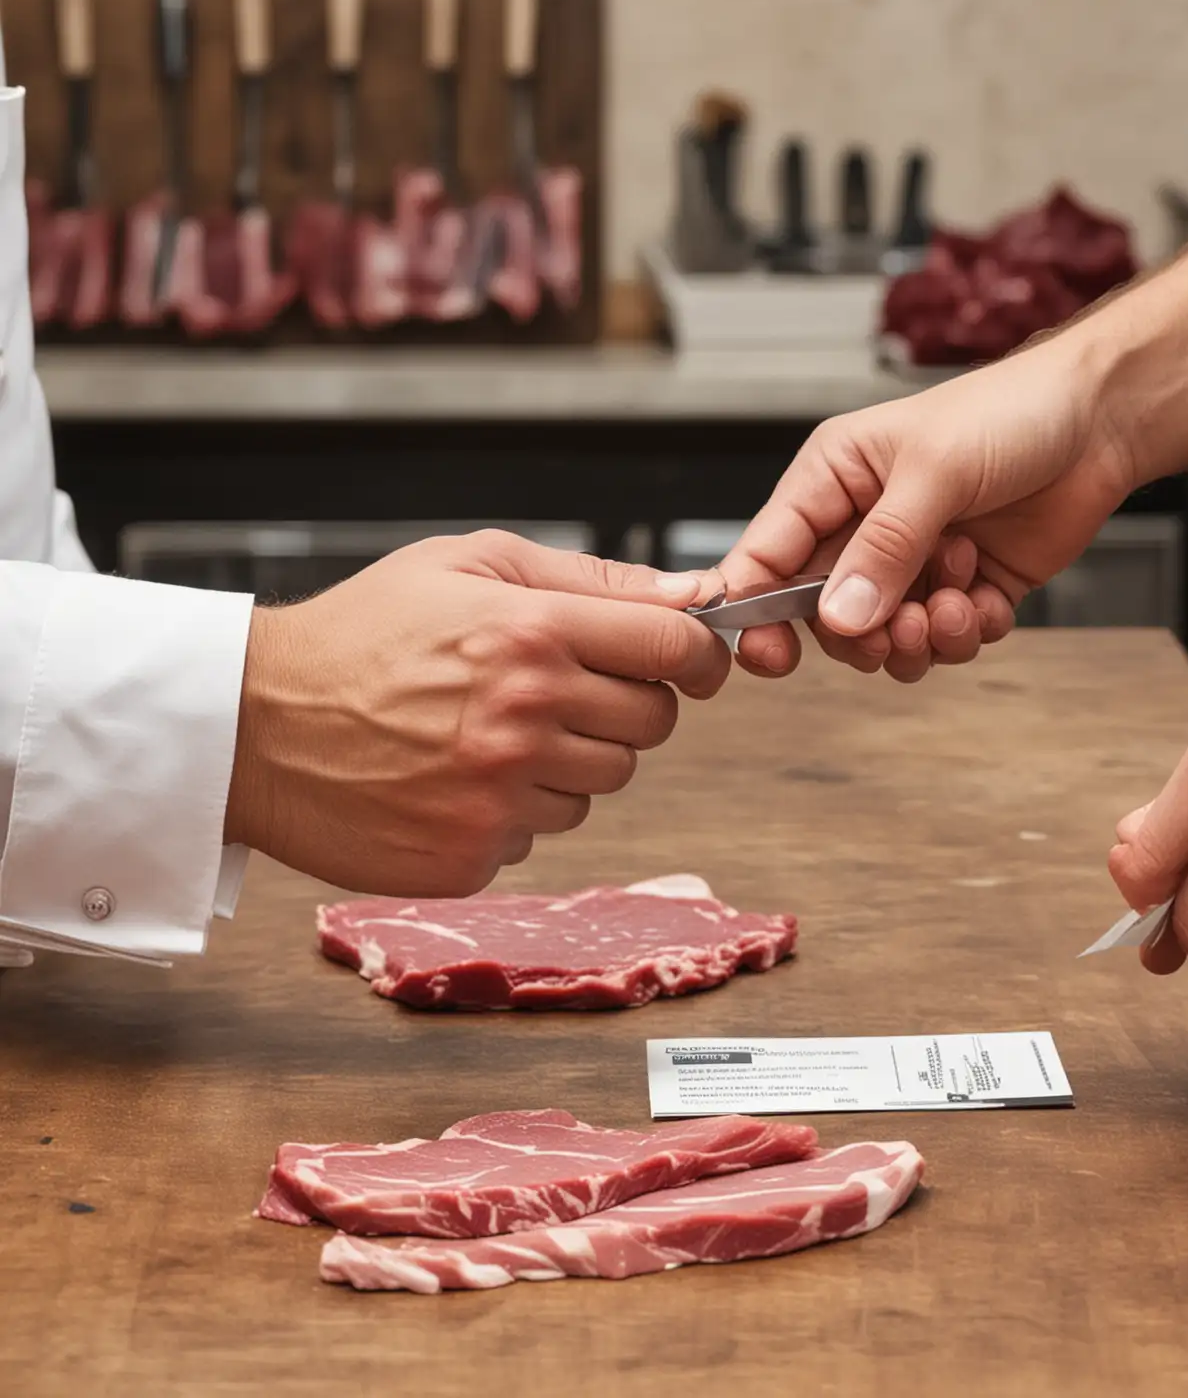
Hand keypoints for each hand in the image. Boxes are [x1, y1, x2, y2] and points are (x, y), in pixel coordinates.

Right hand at [224, 531, 727, 896]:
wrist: (254, 724)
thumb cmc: (363, 633)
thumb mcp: (466, 566)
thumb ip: (587, 578)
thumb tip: (690, 593)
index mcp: (533, 633)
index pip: (677, 649)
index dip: (700, 654)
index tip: (694, 661)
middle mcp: (526, 716)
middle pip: (653, 723)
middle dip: (625, 704)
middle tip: (562, 689)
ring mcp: (500, 794)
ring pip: (602, 785)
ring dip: (568, 762)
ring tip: (491, 732)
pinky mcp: (472, 854)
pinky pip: (541, 834)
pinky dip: (514, 811)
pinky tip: (456, 779)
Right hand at [716, 336, 1136, 681]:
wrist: (1101, 422)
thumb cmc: (1009, 414)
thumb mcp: (934, 471)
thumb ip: (884, 548)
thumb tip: (838, 619)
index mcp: (833, 480)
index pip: (768, 553)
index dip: (755, 607)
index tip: (767, 655)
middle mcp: (865, 526)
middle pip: (825, 616)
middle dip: (862, 634)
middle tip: (899, 625)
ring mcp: (915, 562)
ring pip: (883, 639)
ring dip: (917, 639)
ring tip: (953, 604)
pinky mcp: (964, 589)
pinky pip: (943, 641)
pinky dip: (964, 633)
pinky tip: (986, 596)